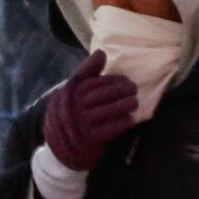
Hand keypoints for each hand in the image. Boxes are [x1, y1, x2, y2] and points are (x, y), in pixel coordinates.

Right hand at [43, 52, 140, 171]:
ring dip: (124, 105)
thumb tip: (101, 52)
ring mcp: (82, 124)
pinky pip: (109, 129)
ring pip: (106, 111)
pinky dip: (122, 123)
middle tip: (134, 90)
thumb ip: (88, 71)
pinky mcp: (90, 139)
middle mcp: (75, 108)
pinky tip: (131, 119)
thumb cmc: (75, 112)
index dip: (112, 80)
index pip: (93, 84)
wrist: (64, 147)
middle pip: (101, 96)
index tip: (125, 80)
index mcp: (71, 94)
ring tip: (134, 102)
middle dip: (121, 90)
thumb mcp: (76, 91)